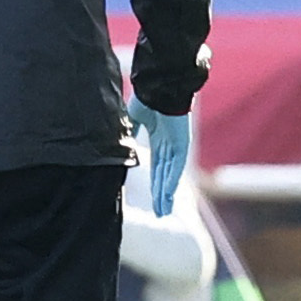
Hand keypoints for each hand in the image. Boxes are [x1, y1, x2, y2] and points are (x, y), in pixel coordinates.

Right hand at [129, 102, 191, 217]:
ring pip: (171, 176)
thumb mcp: (132, 120)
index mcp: (159, 139)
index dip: (155, 185)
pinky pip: (176, 168)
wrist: (158, 87)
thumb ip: (129, 134)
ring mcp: (177, 146)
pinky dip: (171, 182)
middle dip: (162, 196)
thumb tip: (119, 146)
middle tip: (160, 213)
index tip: (154, 199)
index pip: (157, 168)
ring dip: (166, 194)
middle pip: (165, 176)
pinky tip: (167, 196)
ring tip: (162, 212)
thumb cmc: (146, 99)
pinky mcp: (182, 144)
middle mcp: (170, 146)